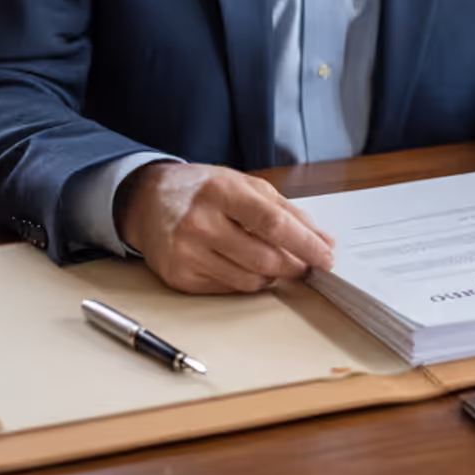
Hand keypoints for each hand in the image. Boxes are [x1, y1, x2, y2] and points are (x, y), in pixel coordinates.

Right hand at [118, 163, 336, 293]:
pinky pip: (228, 289)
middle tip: (306, 265)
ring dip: (271, 276)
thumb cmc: (202, 190)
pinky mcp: (179, 277)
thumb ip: (287, 211)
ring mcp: (186, 252)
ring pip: (249, 281)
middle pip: (264, 258)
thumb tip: (324, 242)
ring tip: (272, 262)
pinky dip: (245, 281)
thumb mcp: (245, 185)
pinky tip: (242, 265)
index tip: (326, 257)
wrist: (148, 201)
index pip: (273, 223)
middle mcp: (200, 222)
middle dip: (293, 266)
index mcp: (221, 191)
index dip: (305, 244)